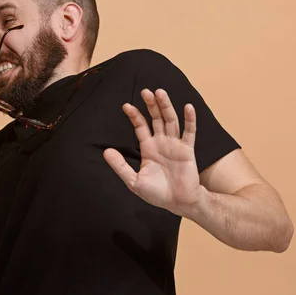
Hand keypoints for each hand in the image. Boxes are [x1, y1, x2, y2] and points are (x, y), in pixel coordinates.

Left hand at [103, 88, 204, 216]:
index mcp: (148, 148)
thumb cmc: (156, 193)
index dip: (135, 116)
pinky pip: (189, 132)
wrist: (178, 203)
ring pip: (171, 120)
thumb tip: (105, 152)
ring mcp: (175, 145)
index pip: (141, 127)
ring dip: (166, 106)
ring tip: (160, 92)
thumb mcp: (133, 181)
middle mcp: (162, 143)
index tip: (126, 105)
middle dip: (150, 105)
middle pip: (155, 119)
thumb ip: (120, 166)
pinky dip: (190, 120)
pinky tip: (188, 107)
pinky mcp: (188, 150)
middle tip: (145, 91)